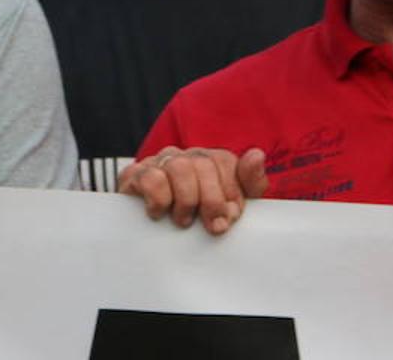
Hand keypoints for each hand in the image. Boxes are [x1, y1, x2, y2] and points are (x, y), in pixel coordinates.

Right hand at [118, 147, 268, 235]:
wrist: (152, 238)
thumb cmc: (198, 220)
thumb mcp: (231, 206)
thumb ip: (250, 182)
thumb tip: (257, 155)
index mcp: (209, 160)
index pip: (225, 161)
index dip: (231, 191)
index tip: (232, 217)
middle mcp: (184, 156)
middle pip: (203, 164)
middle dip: (212, 199)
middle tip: (213, 227)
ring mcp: (158, 163)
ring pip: (179, 167)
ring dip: (187, 200)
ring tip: (184, 222)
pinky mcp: (135, 176)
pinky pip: (151, 178)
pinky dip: (159, 200)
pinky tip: (159, 214)